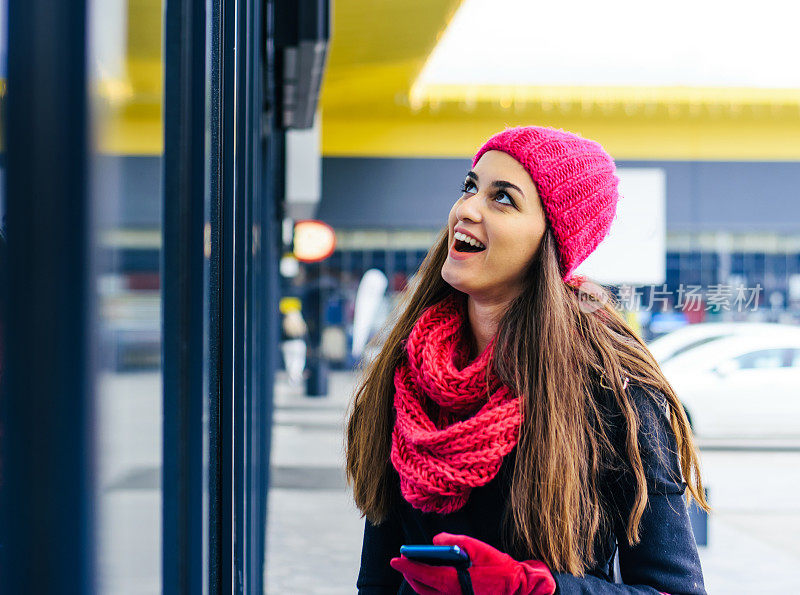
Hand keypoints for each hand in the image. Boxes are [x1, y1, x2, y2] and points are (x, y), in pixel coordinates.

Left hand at [390, 532, 556, 594]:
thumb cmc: (500, 569)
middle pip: (422, 587)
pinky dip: (432, 590)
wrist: (518, 590)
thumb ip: (454, 541)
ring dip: (419, 583)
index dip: (407, 566)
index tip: (395, 559)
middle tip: (402, 562)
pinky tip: (433, 580)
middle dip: (410, 574)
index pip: (422, 574)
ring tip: (415, 570)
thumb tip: (435, 541)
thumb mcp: (478, 548)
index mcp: (452, 582)